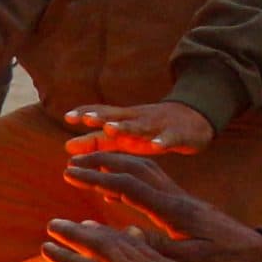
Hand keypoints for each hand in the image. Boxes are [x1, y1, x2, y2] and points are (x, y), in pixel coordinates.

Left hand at [39, 218, 201, 261]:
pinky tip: (47, 248)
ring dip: (72, 234)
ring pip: (95, 245)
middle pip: (113, 240)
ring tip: (53, 227)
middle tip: (72, 224)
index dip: (115, 236)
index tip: (101, 230)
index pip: (134, 244)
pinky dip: (63, 255)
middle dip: (91, 231)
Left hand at [62, 100, 214, 155]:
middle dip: (102, 117)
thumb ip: (96, 142)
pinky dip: (163, 140)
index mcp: (125, 120)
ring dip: (126, 127)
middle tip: (87, 119)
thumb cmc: (150, 129)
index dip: (86, 114)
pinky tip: (156, 145)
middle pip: (119, 117)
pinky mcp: (178, 135)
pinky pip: (170, 138)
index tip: (68, 117)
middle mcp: (139, 120)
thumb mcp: (123, 136)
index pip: (103, 114)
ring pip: (141, 126)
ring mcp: (158, 126)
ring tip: (111, 129)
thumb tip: (67, 147)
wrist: (194, 121)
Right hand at [63, 152, 261, 261]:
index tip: (70, 174)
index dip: (97, 178)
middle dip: (102, 161)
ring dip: (115, 165)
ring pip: (144, 170)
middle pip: (135, 167)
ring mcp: (182, 200)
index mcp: (174, 209)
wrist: (261, 256)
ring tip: (90, 167)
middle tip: (73, 161)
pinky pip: (152, 185)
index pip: (128, 186)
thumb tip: (129, 236)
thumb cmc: (229, 261)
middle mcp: (177, 198)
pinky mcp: (185, 207)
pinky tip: (116, 192)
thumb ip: (161, 248)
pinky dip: (129, 181)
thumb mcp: (193, 260)